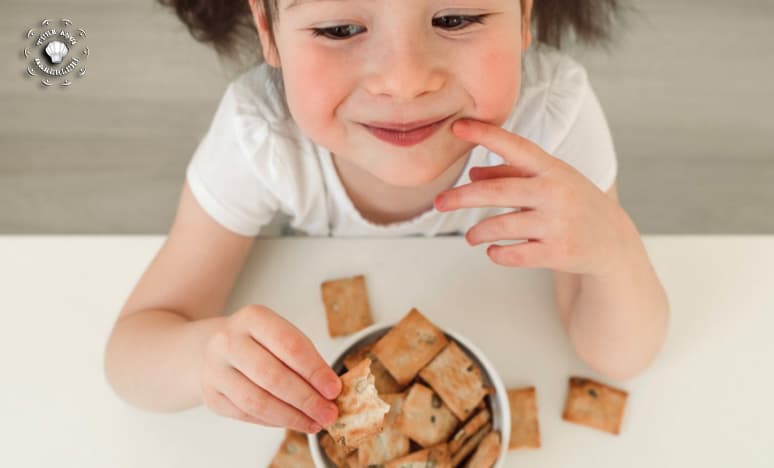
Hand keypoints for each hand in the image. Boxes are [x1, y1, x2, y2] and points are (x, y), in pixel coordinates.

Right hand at [199, 305, 340, 432]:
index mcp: (252, 318)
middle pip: (272, 376)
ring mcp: (215, 369)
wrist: (216, 348)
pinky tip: (293, 422)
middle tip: (329, 413)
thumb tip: (330, 392)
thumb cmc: (260, 342)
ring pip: (257, 401)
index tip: (334, 389)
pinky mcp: (211, 396)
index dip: (315, 370)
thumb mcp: (282, 336)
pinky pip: (246, 415)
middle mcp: (228, 341)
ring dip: (291, 416)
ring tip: (315, 423)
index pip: (289, 346)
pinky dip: (274, 422)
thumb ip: (305, 358)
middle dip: (306, 399)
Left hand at [434, 118, 633, 276]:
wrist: (613, 242)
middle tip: (439, 203)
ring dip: (477, 233)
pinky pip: (513, 255)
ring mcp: (558, 224)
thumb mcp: (550, 181)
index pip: (516, 146)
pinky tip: (494, 250)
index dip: (486, 135)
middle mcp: (555, 193)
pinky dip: (497, 253)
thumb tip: (473, 174)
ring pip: (500, 227)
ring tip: (471, 236)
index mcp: (552, 169)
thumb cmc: (574, 204)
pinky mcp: (558, 253)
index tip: (458, 127)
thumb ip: (512, 174)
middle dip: (461, 197)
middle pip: (497, 191)